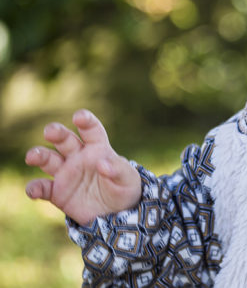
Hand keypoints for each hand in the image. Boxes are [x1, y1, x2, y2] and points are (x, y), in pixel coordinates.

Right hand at [24, 109, 141, 225]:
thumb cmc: (124, 189)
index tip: (79, 117)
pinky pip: (42, 187)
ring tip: (33, 157)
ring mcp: (65, 173)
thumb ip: (118, 169)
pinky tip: (34, 191)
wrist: (115, 214)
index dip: (85, 121)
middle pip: (64, 140)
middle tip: (51, 132)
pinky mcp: (56, 191)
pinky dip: (35, 188)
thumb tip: (102, 164)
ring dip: (39, 155)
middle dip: (56, 132)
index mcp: (98, 148)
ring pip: (47, 158)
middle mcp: (78, 157)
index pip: (91, 130)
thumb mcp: (128, 179)